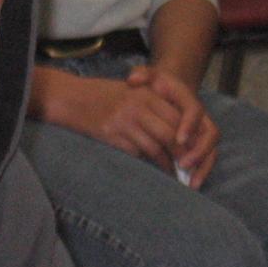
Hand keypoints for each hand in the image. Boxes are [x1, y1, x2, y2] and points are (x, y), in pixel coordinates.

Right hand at [29, 66, 182, 174]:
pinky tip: (153, 170)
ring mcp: (125, 121)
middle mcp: (138, 106)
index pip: (178, 117)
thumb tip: (179, 131)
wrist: (73, 98)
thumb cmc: (104, 96)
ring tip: (175, 174)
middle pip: (170, 134)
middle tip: (189, 166)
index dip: (189, 136)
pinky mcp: (113, 136)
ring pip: (155, 148)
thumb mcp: (133, 92)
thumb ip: (154, 106)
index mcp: (147, 93)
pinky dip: (148, 164)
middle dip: (182, 153)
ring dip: (167, 164)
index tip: (195, 149)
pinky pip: (137, 153)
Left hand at [126, 65, 219, 187]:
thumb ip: (142, 74)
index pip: (195, 111)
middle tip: (183, 165)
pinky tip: (190, 185)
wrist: (169, 91)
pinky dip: (201, 172)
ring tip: (191, 183)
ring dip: (203, 167)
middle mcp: (201, 117)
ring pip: (211, 150)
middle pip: (210, 134)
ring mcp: (202, 132)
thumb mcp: (150, 76)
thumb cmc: (157, 87)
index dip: (189, 125)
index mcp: (189, 99)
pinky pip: (206, 160)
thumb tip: (132, 79)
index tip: (178, 138)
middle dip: (199, 151)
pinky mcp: (200, 145)